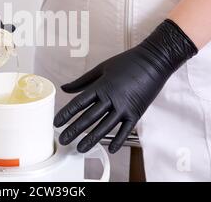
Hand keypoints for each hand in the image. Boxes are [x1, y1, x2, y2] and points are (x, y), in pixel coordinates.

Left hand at [54, 19, 197, 153]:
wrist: (154, 62)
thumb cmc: (126, 62)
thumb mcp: (101, 68)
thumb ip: (82, 81)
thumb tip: (65, 88)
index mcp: (101, 86)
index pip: (79, 103)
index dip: (66, 114)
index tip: (56, 123)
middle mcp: (111, 99)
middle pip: (89, 118)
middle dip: (74, 130)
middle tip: (64, 140)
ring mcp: (124, 107)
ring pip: (105, 127)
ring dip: (92, 139)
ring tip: (80, 148)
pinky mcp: (136, 113)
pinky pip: (125, 130)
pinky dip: (118, 140)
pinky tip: (110, 148)